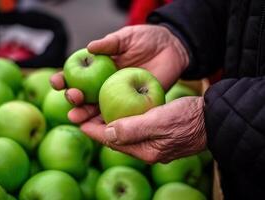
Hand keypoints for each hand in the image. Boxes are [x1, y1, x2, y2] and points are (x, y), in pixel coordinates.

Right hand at [50, 24, 189, 121]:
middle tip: (72, 98)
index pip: (77, 75)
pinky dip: (108, 122)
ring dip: (84, 114)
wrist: (173, 49)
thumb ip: (110, 43)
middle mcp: (104, 84)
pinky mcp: (133, 106)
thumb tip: (89, 48)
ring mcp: (117, 96)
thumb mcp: (127, 38)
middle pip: (84, 95)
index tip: (58, 81)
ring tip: (76, 117)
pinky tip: (99, 126)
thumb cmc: (148, 39)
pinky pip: (118, 115)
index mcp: (99, 68)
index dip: (64, 79)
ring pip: (97, 109)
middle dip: (73, 99)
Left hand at [79, 96, 206, 163]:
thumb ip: (134, 129)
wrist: (212, 118)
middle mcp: (146, 149)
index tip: (78, 120)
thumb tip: (108, 134)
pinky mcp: (157, 134)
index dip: (93, 130)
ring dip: (107, 124)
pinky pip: (133, 129)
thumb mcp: (160, 121)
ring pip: (123, 134)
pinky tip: (117, 111)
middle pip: (115, 140)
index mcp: (146, 150)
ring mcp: (152, 143)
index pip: (112, 142)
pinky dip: (122, 121)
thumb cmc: (188, 118)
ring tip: (93, 112)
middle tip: (81, 114)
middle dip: (96, 128)